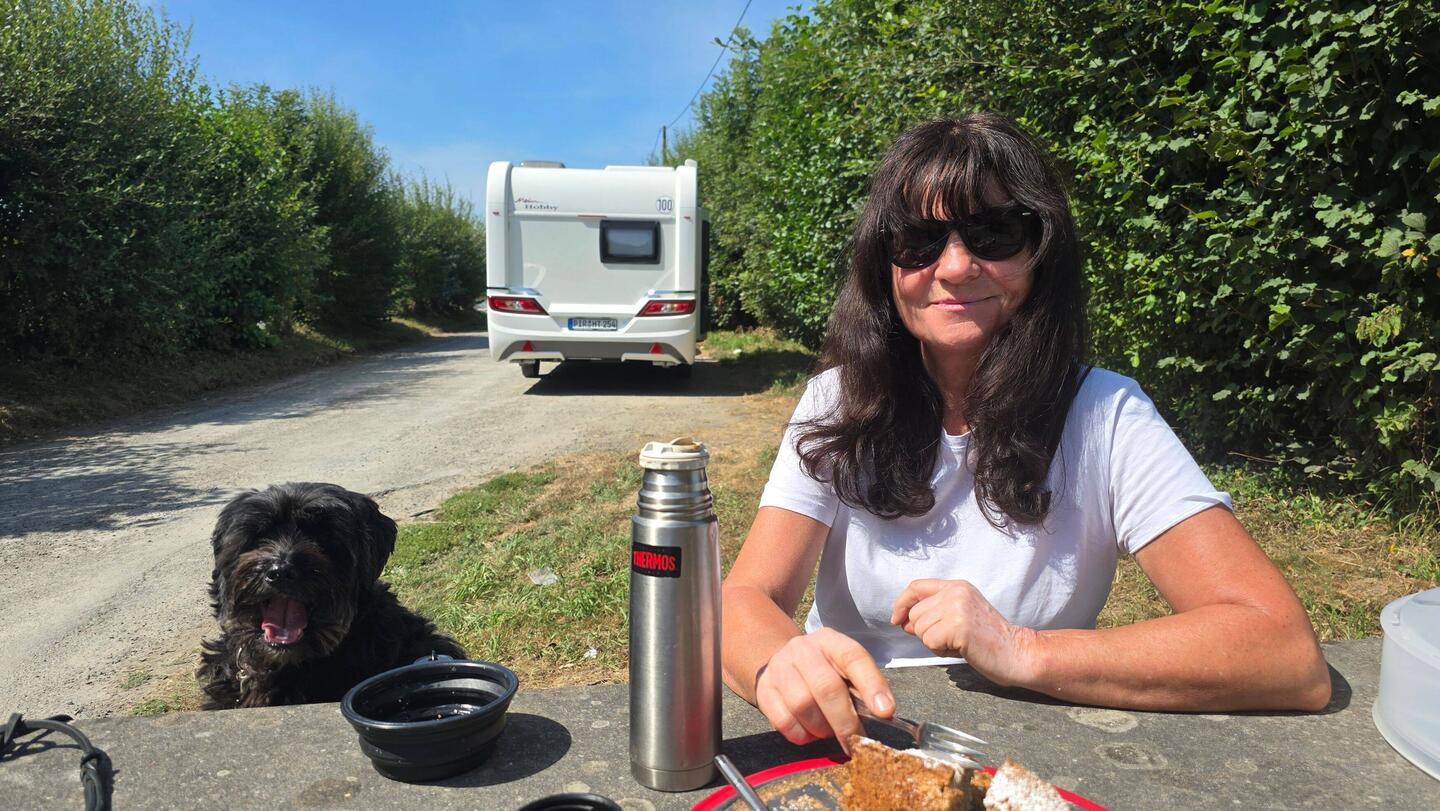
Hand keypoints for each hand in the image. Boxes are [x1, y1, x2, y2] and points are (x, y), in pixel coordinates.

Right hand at [754, 627, 894, 751]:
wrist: (781, 664)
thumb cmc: (823, 671)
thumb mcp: (843, 670)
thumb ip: (861, 688)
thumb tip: (881, 714)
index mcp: (830, 641)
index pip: (853, 657)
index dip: (871, 685)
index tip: (885, 712)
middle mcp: (803, 649)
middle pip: (826, 687)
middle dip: (846, 721)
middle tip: (856, 743)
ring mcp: (780, 668)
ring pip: (803, 705)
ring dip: (821, 728)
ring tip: (828, 731)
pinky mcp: (764, 689)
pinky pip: (784, 721)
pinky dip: (802, 734)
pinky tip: (809, 731)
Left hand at [891, 579, 1037, 687]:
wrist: (1018, 652)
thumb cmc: (988, 639)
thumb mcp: (960, 615)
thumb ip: (932, 614)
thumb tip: (901, 621)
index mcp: (957, 586)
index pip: (916, 586)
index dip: (902, 603)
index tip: (897, 619)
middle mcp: (956, 592)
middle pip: (915, 613)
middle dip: (924, 632)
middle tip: (950, 640)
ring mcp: (957, 608)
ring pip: (919, 628)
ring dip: (933, 643)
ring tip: (957, 644)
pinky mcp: (959, 627)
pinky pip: (929, 641)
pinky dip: (940, 651)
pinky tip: (960, 650)